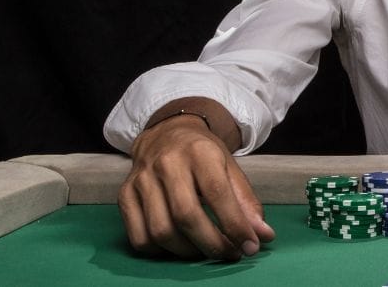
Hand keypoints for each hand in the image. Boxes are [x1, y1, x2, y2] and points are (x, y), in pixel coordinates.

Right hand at [117, 114, 275, 259]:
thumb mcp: (230, 168)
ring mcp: (141, 179)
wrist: (167, 133)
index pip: (217, 193)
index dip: (234, 225)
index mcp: (199, 152)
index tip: (250, 246)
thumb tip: (263, 236)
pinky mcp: (125, 194)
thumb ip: (246, 202)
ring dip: (188, 251)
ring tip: (206, 251)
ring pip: (161, 231)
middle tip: (230, 254)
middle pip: (186, 216)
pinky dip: (161, 251)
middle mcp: (166, 163)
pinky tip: (178, 246)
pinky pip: (139, 237)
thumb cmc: (203, 154)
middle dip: (212, 243)